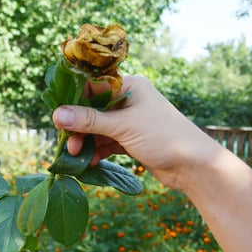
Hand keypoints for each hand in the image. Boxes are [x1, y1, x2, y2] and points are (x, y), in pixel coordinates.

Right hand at [52, 76, 221, 190]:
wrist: (194, 166)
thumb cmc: (163, 137)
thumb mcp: (123, 126)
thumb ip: (89, 120)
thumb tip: (57, 114)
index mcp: (130, 86)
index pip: (92, 87)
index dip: (73, 102)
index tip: (58, 118)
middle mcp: (129, 100)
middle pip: (92, 110)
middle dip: (78, 127)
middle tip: (67, 144)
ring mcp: (131, 121)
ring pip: (98, 129)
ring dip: (86, 142)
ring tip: (76, 156)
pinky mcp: (132, 140)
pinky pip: (107, 142)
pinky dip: (98, 151)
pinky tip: (90, 162)